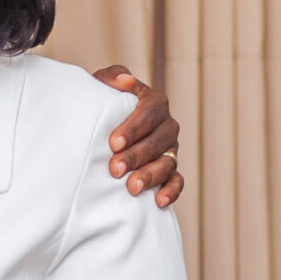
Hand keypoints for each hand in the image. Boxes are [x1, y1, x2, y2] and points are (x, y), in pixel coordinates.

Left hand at [94, 67, 182, 206]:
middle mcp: (166, 126)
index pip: (149, 112)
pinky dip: (171, 191)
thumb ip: (113, 78)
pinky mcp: (171, 170)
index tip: (114, 142)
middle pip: (157, 141)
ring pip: (167, 163)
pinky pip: (177, 181)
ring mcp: (170, 150)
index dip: (133, 128)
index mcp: (154, 103)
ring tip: (131, 187)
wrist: (103, 129)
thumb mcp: (103, 86)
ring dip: (150, 176)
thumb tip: (124, 81)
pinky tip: (159, 201)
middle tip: (115, 169)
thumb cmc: (103, 105)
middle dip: (136, 156)